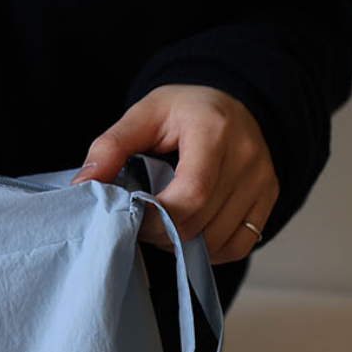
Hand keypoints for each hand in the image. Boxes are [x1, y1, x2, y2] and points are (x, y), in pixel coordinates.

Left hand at [69, 85, 278, 263]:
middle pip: (200, 222)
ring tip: (165, 223)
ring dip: (182, 244)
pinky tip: (191, 232)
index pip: (191, 194)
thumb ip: (111, 147)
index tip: (133, 217)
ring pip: (217, 240)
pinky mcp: (268, 197)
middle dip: (162, 233)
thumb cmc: (183, 111)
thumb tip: (83, 184)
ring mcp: (262, 179)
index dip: (156, 218)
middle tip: (143, 222)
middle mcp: (246, 155)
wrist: (230, 102)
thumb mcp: (144, 115)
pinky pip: (238, 246)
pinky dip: (209, 250)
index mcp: (214, 130)